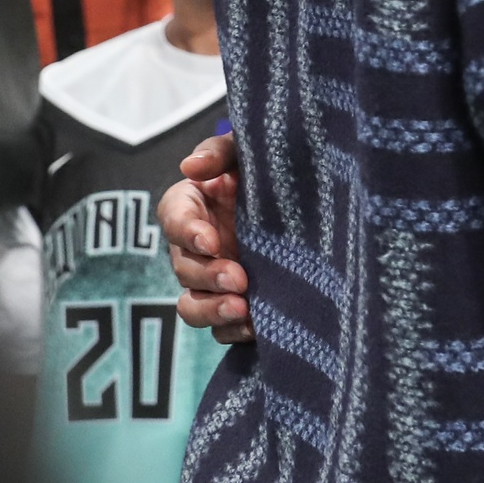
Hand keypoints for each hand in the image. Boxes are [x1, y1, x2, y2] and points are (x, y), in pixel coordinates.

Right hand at [163, 131, 252, 342]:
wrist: (308, 198)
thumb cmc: (270, 167)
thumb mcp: (246, 151)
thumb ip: (219, 152)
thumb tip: (190, 166)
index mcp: (192, 205)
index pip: (174, 218)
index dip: (187, 232)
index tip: (211, 240)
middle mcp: (196, 246)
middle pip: (184, 267)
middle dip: (208, 275)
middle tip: (239, 278)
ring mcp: (212, 278)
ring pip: (193, 305)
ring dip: (213, 310)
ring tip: (242, 309)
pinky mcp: (232, 302)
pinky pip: (221, 328)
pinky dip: (233, 331)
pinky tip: (256, 328)